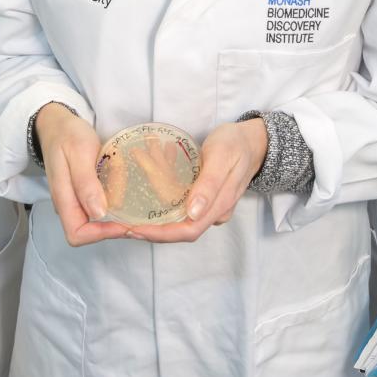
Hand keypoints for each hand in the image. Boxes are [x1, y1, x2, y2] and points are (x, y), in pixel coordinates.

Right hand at [36, 103, 130, 246]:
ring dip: (117, 215)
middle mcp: (68, 204)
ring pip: (96, 220)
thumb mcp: (80, 152)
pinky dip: (115, 203)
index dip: (101, 234)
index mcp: (63, 198)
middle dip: (114, 228)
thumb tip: (98, 214)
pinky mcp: (83, 193)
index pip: (77, 234)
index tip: (124, 223)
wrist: (57, 124)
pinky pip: (100, 205)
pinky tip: (128, 193)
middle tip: (138, 218)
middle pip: (88, 232)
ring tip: (136, 203)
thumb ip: (86, 183)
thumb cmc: (68, 135)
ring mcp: (75, 199)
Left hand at [127, 119, 267, 243]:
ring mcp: (210, 208)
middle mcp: (215, 213)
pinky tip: (145, 201)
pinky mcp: (205, 200)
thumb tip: (193, 214)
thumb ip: (209, 184)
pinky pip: (181, 209)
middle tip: (123, 226)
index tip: (134, 229)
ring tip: (127, 217)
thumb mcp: (222, 156)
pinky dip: (162, 208)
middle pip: (180, 231)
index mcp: (220, 205)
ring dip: (154, 222)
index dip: (160, 234)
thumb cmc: (236, 144)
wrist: (253, 141)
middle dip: (151, 232)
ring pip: (179, 221)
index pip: (187, 231)